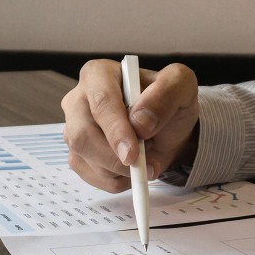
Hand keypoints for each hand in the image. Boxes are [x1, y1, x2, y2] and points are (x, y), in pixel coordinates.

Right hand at [61, 59, 200, 191]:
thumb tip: (140, 120)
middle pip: (82, 134)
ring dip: (119, 170)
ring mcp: (73, 129)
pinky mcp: (76, 155)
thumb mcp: (181, 86)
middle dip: (113, 157)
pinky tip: (131, 167)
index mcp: (99, 74)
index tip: (132, 153)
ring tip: (144, 158)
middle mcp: (78, 99)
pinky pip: (92, 177)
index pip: (101, 102)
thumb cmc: (167, 102)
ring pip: (85, 159)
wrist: (165, 129)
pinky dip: (117, 180)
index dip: (115, 130)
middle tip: (142, 167)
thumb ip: (167, 93)